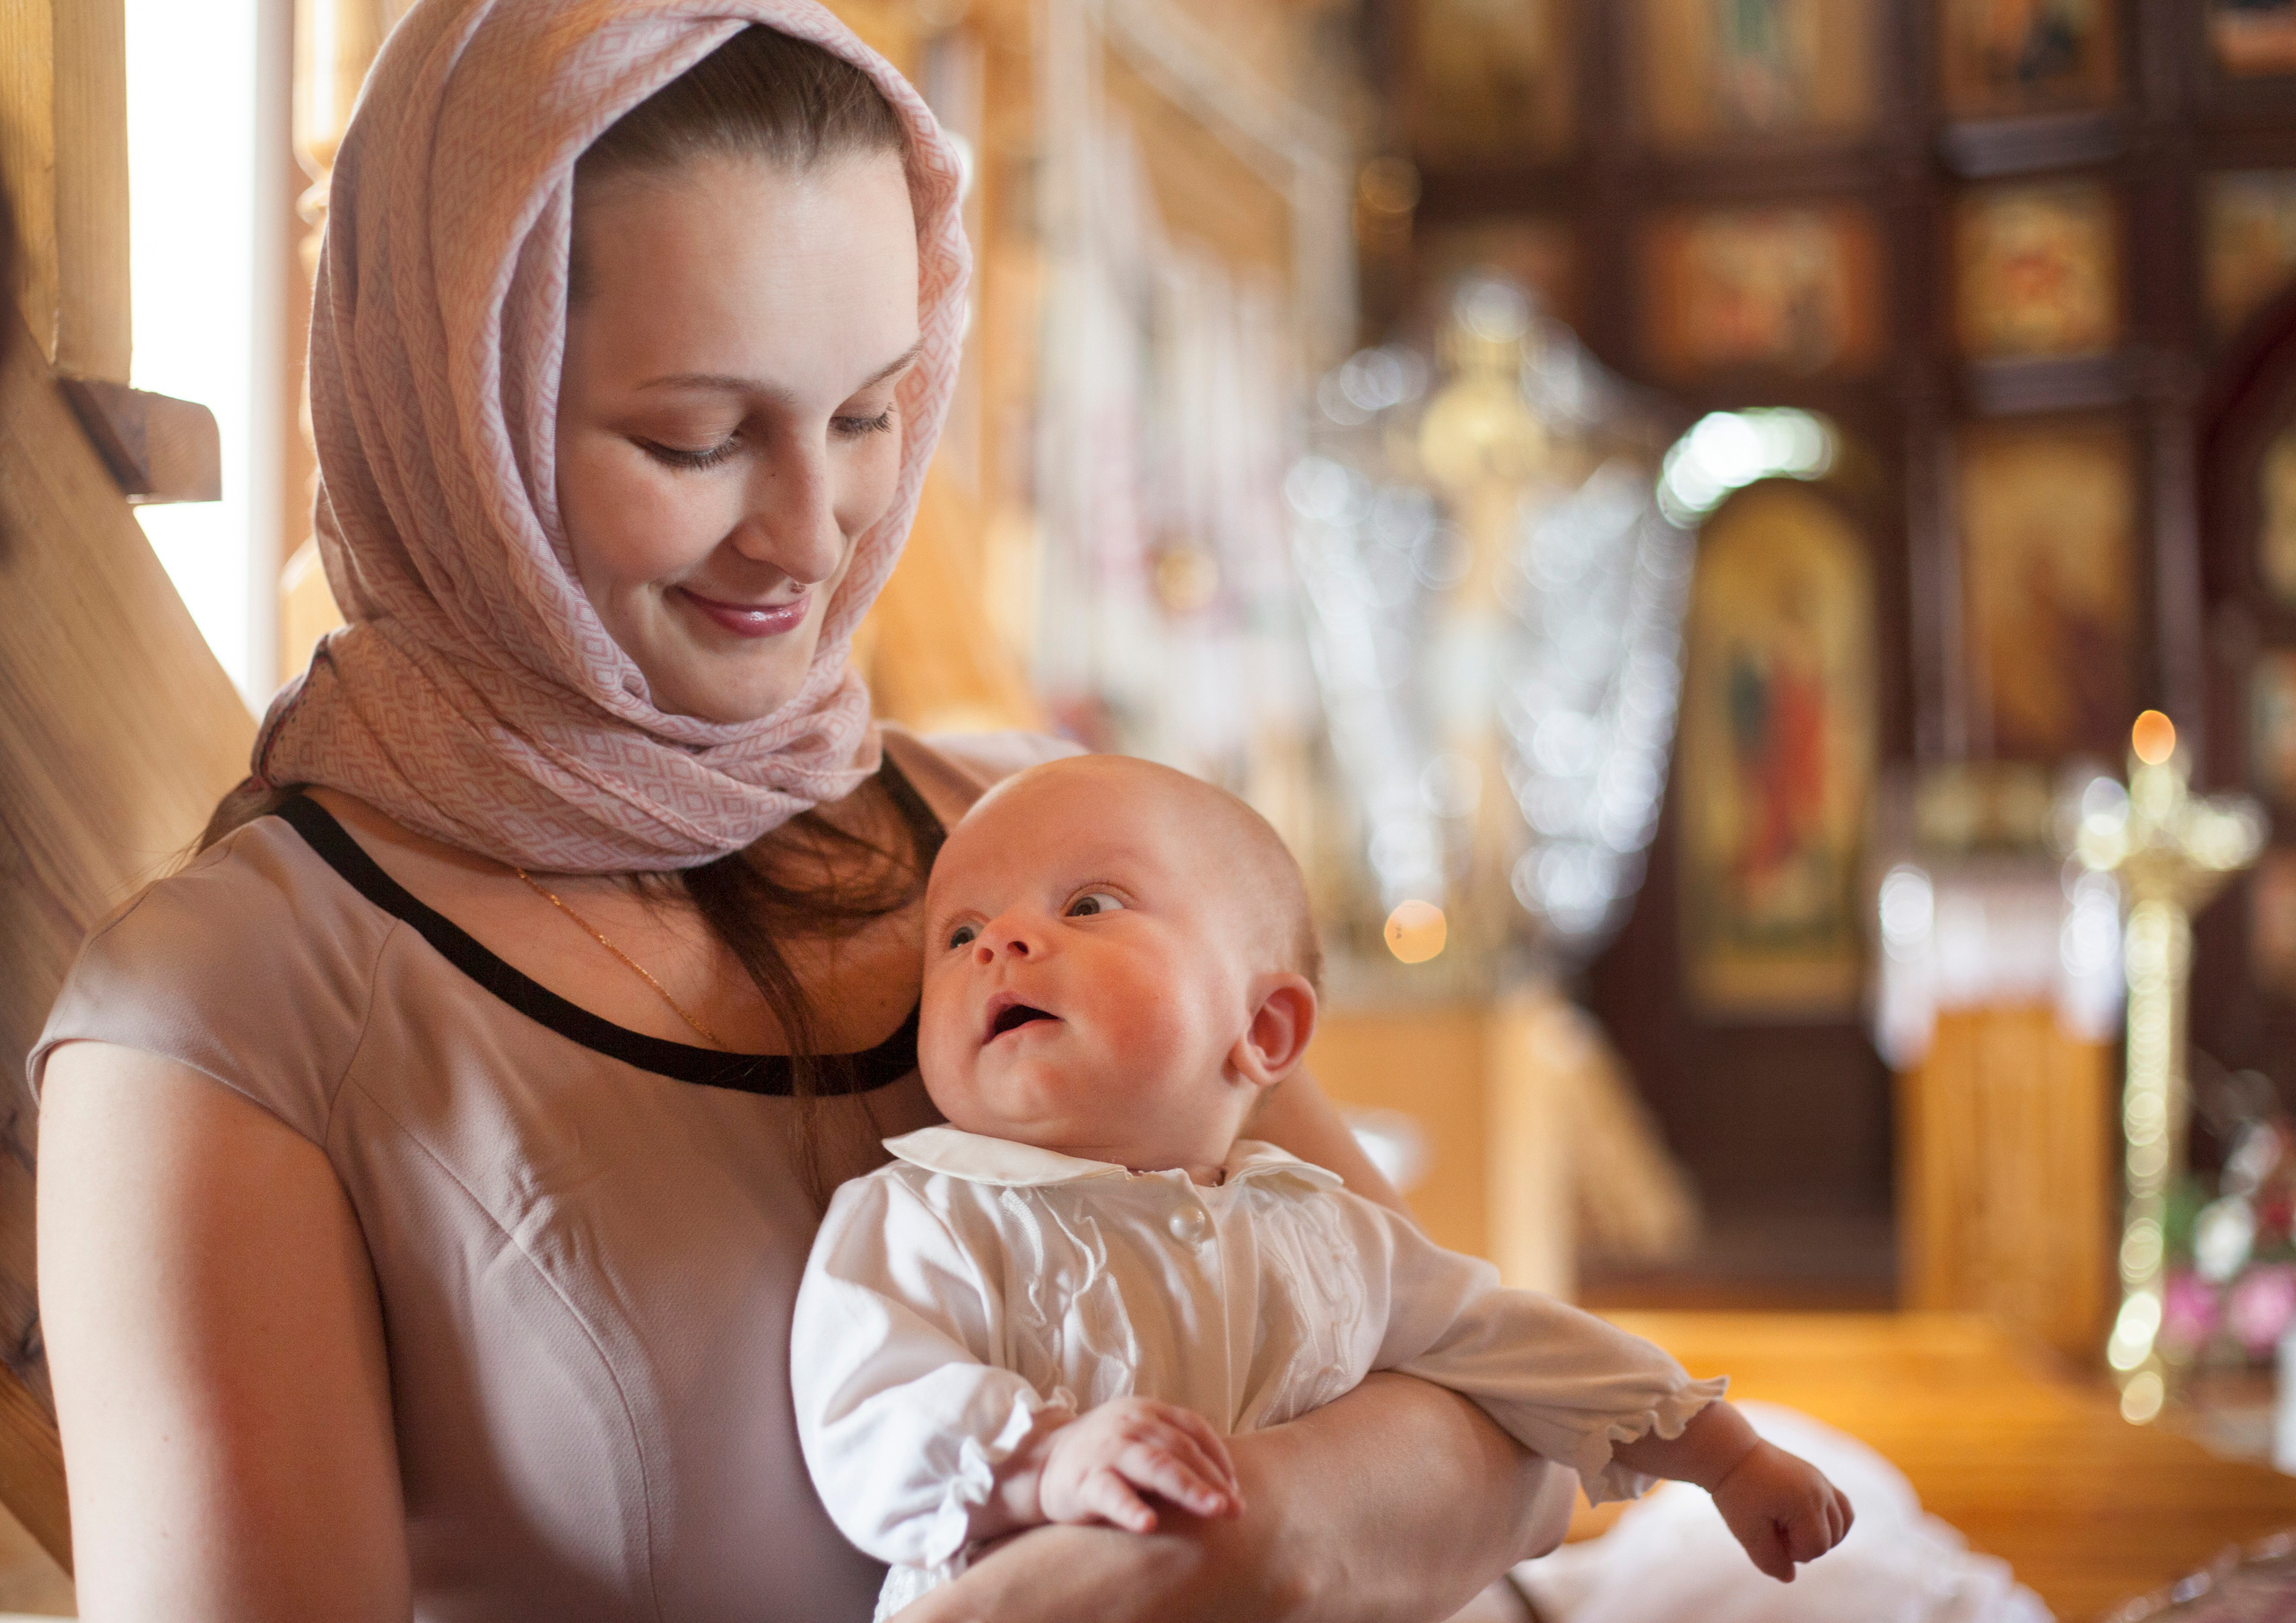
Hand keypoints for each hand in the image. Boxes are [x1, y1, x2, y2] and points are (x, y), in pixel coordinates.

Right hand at [1037, 1398, 1242, 1533]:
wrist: (1043, 1464)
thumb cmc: (1106, 1456)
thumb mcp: (1141, 1441)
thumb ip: (1176, 1452)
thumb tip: (1226, 1487)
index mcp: (1148, 1411)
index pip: (1195, 1429)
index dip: (1220, 1459)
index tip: (1237, 1489)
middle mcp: (1130, 1425)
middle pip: (1180, 1448)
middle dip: (1212, 1479)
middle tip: (1236, 1508)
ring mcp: (1107, 1450)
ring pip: (1154, 1465)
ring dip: (1187, 1487)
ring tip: (1213, 1509)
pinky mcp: (1085, 1480)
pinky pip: (1111, 1494)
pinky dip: (1130, 1508)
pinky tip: (1148, 1524)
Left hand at [1710, 1441, 1853, 1581]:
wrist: (1730, 1453)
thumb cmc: (1737, 1492)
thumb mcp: (1747, 1532)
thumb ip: (1770, 1561)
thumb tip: (1790, 1577)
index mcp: (1806, 1502)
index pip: (1816, 1549)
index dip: (1790, 1551)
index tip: (1766, 1532)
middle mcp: (1821, 1490)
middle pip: (1831, 1539)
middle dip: (1802, 1543)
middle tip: (1772, 1526)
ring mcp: (1822, 1481)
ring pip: (1842, 1524)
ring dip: (1819, 1534)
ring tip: (1788, 1525)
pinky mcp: (1818, 1477)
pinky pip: (1842, 1505)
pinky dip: (1831, 1521)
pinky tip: (1805, 1522)